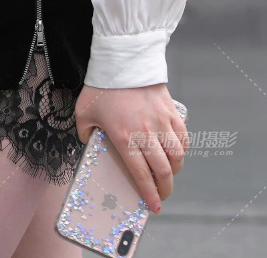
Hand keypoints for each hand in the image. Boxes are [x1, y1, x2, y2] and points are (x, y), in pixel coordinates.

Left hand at [74, 82, 188, 213]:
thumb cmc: (101, 86)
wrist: (122, 59)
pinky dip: (183, 149)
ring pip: (177, 156)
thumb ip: (85, 133)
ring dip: (175, 170)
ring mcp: (161, 122)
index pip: (141, 175)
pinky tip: (176, 152)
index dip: (149, 194)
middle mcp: (146, 133)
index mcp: (124, 137)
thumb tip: (90, 145)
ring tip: (169, 174)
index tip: (154, 207)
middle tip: (162, 195)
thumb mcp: (83, 112)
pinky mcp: (171, 111)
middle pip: (163, 170)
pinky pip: (183, 137)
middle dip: (165, 188)